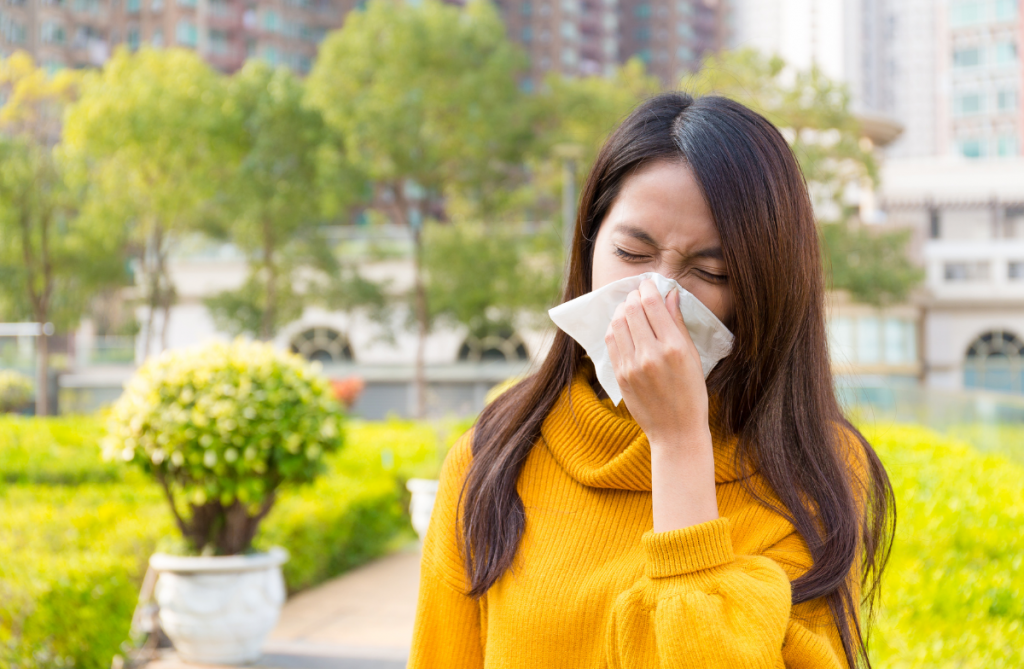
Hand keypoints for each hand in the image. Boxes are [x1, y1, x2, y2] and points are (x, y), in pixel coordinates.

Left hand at [605, 278, 718, 530]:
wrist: (676, 431)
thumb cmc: (691, 394)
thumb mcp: (692, 356)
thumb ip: (677, 323)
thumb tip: (669, 294)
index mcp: (673, 348)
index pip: (652, 304)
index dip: (648, 288)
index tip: (650, 284)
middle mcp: (650, 354)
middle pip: (631, 310)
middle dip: (634, 296)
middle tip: (640, 295)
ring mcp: (632, 366)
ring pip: (617, 323)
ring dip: (622, 310)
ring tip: (631, 310)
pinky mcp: (620, 375)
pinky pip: (611, 341)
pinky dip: (615, 328)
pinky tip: (623, 327)